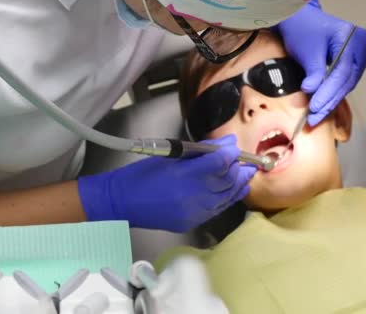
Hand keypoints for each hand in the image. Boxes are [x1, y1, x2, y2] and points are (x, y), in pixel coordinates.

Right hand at [77, 135, 255, 232]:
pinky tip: (230, 191)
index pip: (219, 163)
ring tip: (244, 174)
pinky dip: (226, 199)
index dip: (230, 154)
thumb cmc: (140, 175)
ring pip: (226, 197)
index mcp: (182, 174)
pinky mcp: (192, 223)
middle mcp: (192, 195)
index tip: (233, 147)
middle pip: (226, 181)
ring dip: (237, 185)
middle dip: (238, 169)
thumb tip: (224, 144)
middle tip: (244, 160)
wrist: (121, 203)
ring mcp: (193, 212)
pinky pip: (216, 210)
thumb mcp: (168, 156)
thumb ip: (198, 151)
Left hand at [277, 0, 365, 125]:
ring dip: (330, 101)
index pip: (342, 72)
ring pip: (346, 84)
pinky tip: (320, 106)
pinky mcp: (349, 62)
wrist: (297, 19)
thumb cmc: (302, 29)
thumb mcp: (307, 51)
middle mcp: (360, 47)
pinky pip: (342, 82)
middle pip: (346, 80)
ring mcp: (356, 55)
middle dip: (329, 100)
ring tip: (315, 116)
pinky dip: (331, 94)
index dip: (328, 92)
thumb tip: (312, 91)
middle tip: (314, 117)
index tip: (314, 107)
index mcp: (353, 39)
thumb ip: (313, 72)